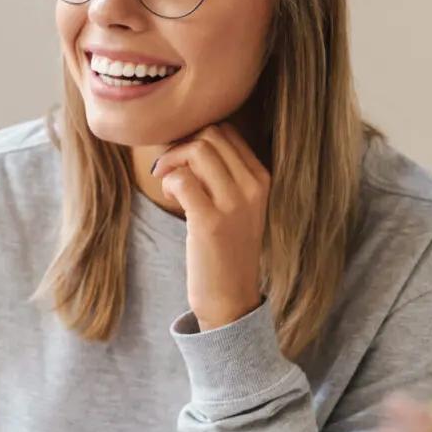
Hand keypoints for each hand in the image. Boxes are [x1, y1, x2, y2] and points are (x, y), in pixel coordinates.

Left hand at [154, 124, 270, 330]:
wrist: (230, 299)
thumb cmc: (224, 251)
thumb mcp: (236, 207)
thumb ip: (222, 175)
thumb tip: (186, 143)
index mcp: (262, 178)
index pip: (227, 132)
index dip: (196, 140)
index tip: (183, 163)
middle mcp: (254, 186)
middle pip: (211, 135)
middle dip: (181, 147)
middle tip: (170, 172)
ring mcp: (235, 203)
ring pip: (198, 150)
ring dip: (173, 162)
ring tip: (170, 186)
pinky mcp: (211, 222)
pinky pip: (182, 179)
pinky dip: (169, 182)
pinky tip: (170, 197)